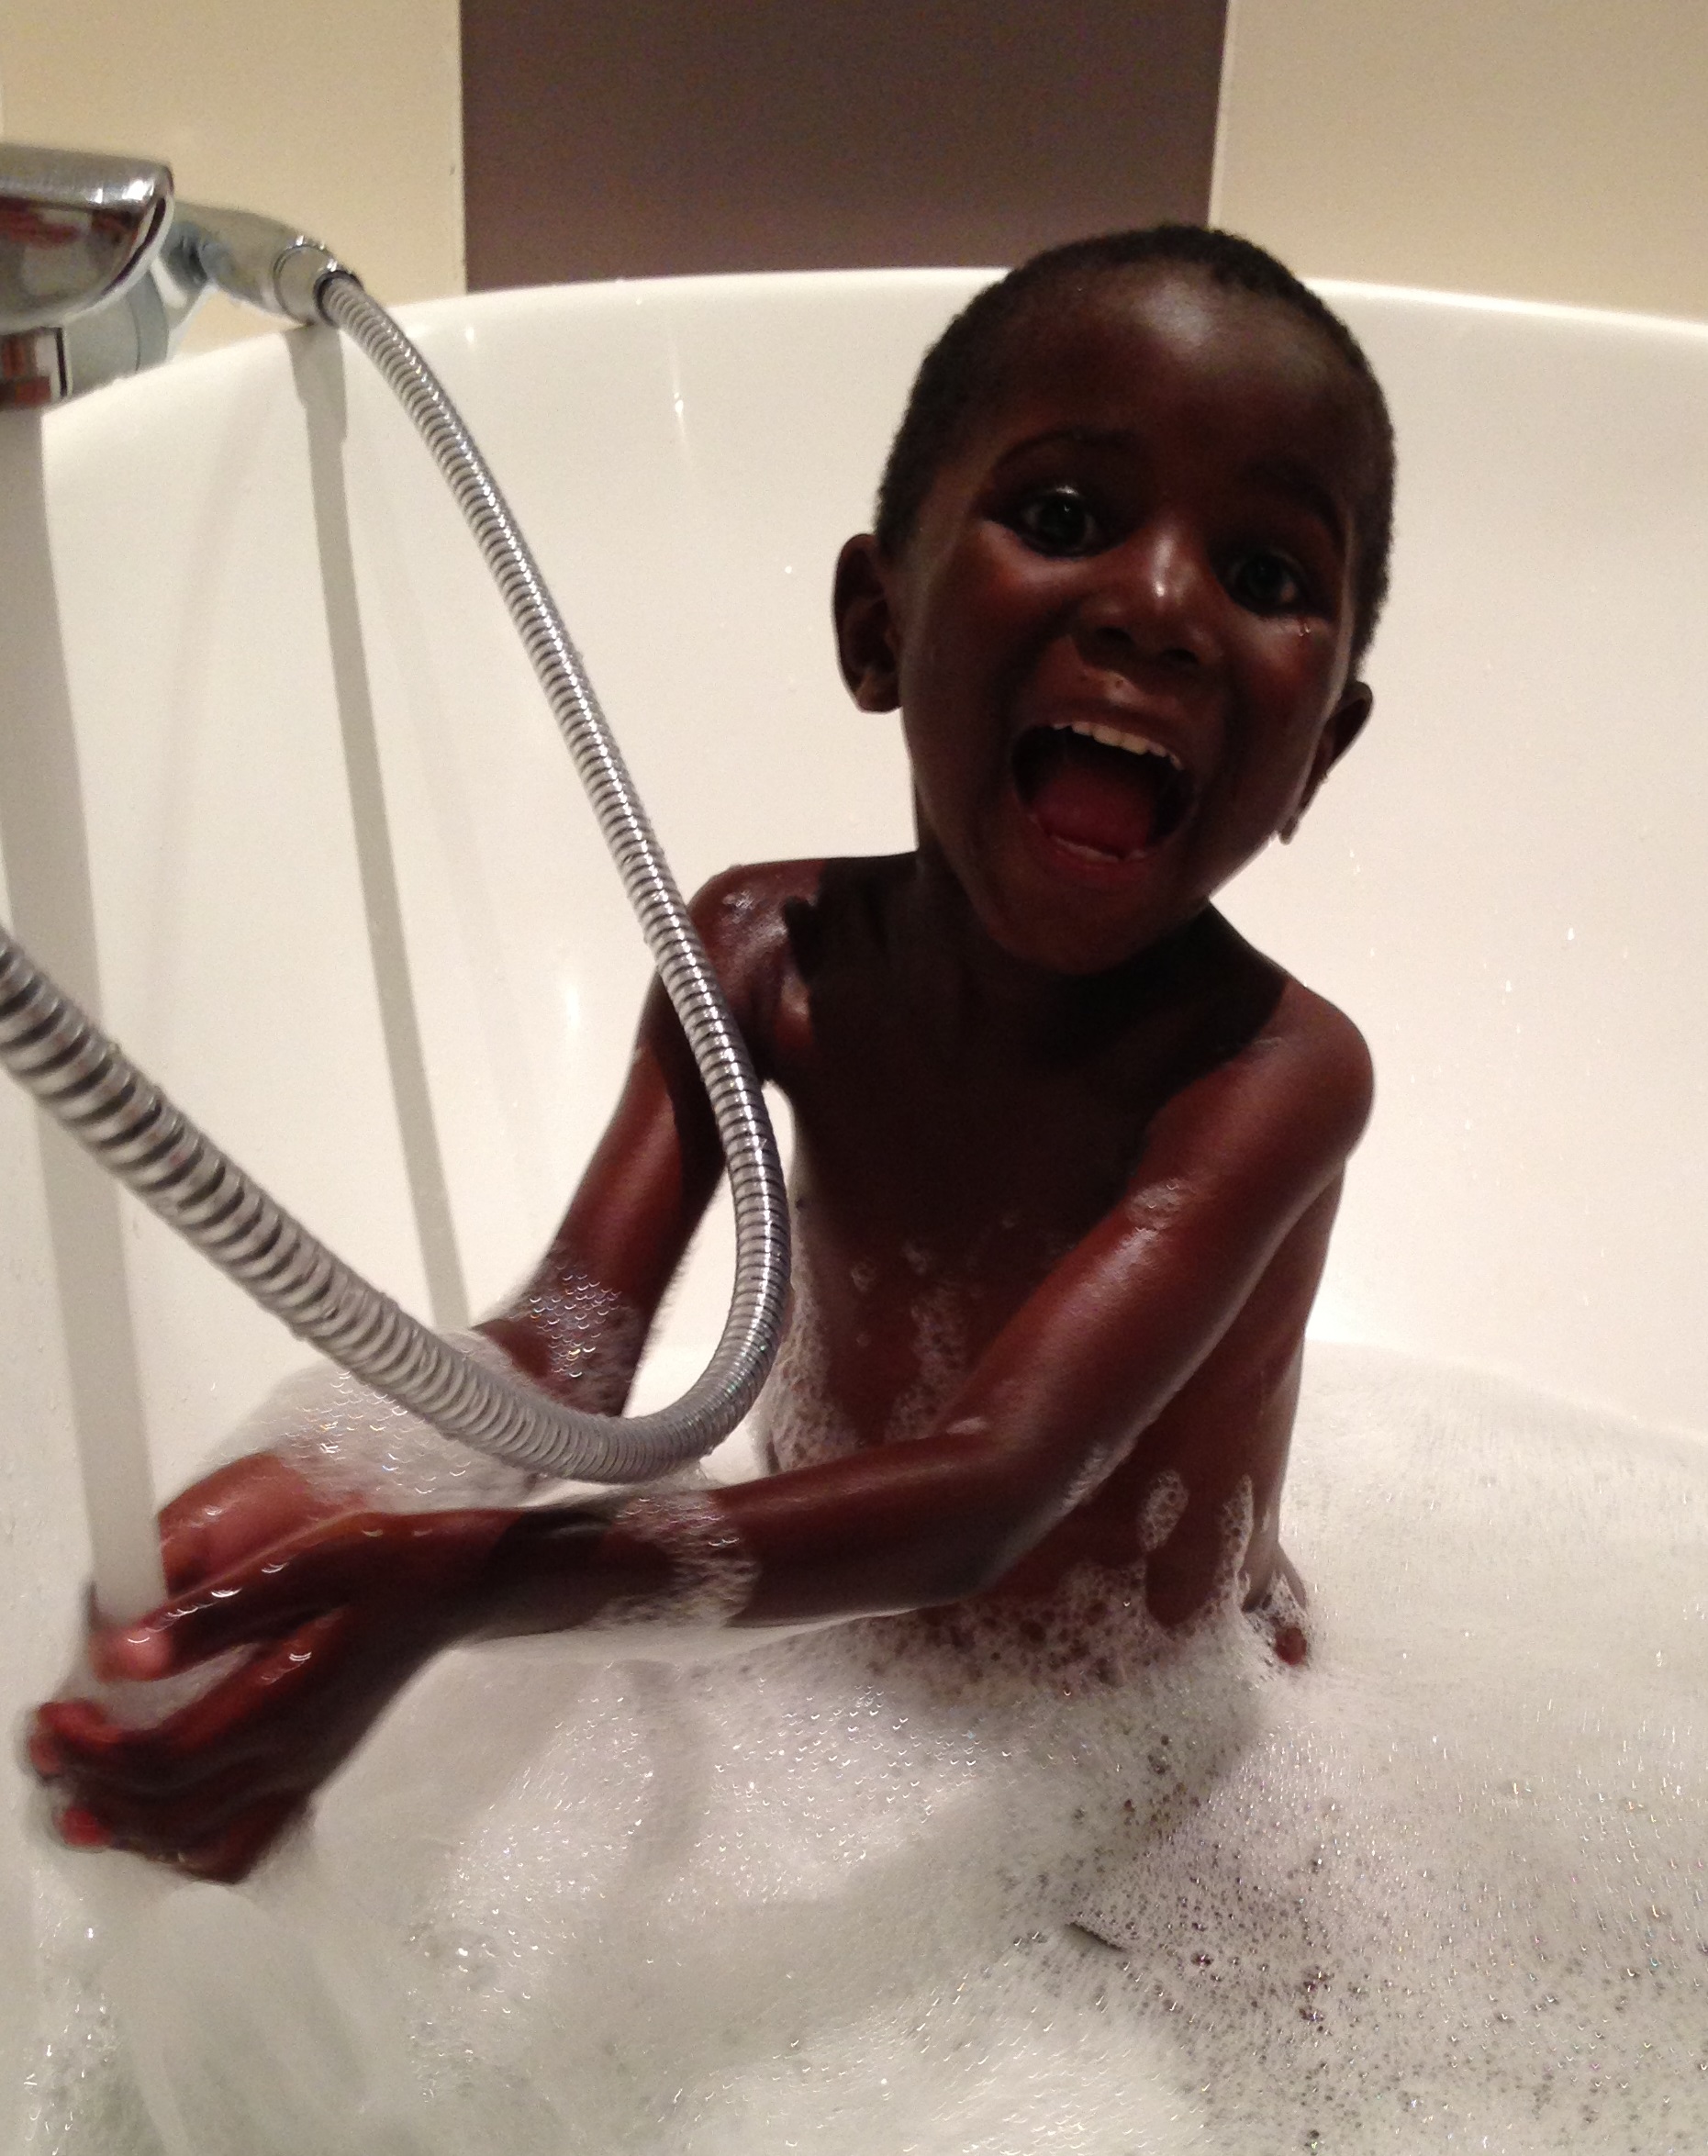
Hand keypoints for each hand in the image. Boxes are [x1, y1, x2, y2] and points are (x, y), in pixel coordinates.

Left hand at [29, 1464, 513, 1881]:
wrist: (454, 1585)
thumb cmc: (383, 1562)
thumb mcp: (300, 1561)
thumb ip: (210, 1610)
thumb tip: (115, 1652)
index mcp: (282, 1707)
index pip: (161, 1763)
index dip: (93, 1749)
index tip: (55, 1711)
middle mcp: (290, 1758)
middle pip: (167, 1816)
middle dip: (93, 1787)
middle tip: (51, 1740)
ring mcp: (303, 1774)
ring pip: (200, 1848)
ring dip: (132, 1830)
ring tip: (86, 1788)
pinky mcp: (312, 1772)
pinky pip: (238, 1845)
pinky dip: (183, 1843)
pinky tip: (158, 1809)